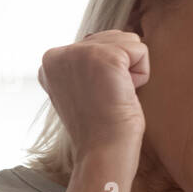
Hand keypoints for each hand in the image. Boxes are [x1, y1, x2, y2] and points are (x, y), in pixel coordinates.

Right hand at [38, 29, 149, 153]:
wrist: (103, 153)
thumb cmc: (101, 128)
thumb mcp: (82, 89)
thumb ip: (85, 63)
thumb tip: (109, 40)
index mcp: (50, 62)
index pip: (96, 44)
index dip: (107, 72)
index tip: (95, 99)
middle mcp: (58, 53)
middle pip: (113, 37)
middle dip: (120, 69)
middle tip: (107, 98)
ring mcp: (79, 52)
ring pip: (128, 41)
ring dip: (131, 71)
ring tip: (114, 95)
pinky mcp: (104, 56)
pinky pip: (141, 51)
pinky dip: (142, 75)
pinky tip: (124, 94)